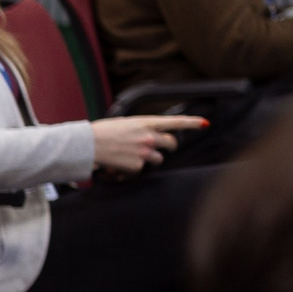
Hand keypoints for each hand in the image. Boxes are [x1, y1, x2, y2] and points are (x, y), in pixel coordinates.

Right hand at [89, 115, 204, 173]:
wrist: (88, 144)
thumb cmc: (101, 132)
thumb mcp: (124, 124)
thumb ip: (139, 129)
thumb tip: (147, 138)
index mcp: (145, 122)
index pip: (175, 122)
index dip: (192, 123)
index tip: (204, 123)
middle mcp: (149, 137)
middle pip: (171, 143)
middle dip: (170, 146)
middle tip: (165, 148)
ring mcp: (145, 152)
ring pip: (158, 159)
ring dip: (150, 159)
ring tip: (133, 156)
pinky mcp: (137, 166)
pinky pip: (141, 170)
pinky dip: (133, 169)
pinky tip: (121, 164)